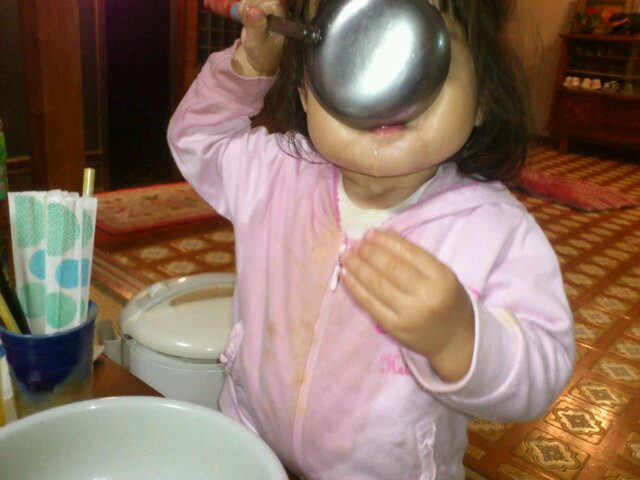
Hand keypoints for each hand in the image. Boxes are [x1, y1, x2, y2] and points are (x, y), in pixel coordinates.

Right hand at [231, 0, 286, 76]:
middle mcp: (279, 10)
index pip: (273, 1)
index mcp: (283, 19)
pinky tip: (246, 18)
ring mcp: (270, 7)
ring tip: (247, 22)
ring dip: (246, 6)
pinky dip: (243, 7)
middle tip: (247, 22)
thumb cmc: (261, 54)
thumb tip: (253, 11)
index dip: (260, 5)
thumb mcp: (257, 43)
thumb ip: (256, 27)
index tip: (252, 17)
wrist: (256, 58)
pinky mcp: (261, 7)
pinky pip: (249, 0)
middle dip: (250, 6)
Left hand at [342, 230, 474, 381]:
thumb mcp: (441, 274)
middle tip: (357, 244)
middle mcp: (425, 295)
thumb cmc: (446, 300)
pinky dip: (354, 287)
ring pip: (376, 284)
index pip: (408, 253)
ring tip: (347, 256)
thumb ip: (415, 256)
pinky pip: (369, 303)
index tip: (371, 233)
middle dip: (369, 252)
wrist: (453, 340)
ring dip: (358, 266)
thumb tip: (383, 235)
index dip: (386, 241)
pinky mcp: (393, 327)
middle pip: (390, 267)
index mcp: (440, 277)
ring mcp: (407, 313)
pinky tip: (346, 274)